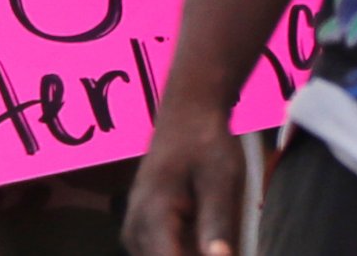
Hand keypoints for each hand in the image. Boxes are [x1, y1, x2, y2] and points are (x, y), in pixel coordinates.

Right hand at [123, 108, 246, 255]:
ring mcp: (134, 232)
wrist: (186, 114)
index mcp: (153, 215)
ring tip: (212, 228)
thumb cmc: (206, 142)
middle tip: (221, 236)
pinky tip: (205, 235)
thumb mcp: (222, 179)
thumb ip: (218, 224)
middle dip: (199, 254)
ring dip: (192, 252)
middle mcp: (135, 229)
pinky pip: (163, 254)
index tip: (220, 248)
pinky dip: (186, 250)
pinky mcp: (141, 233)